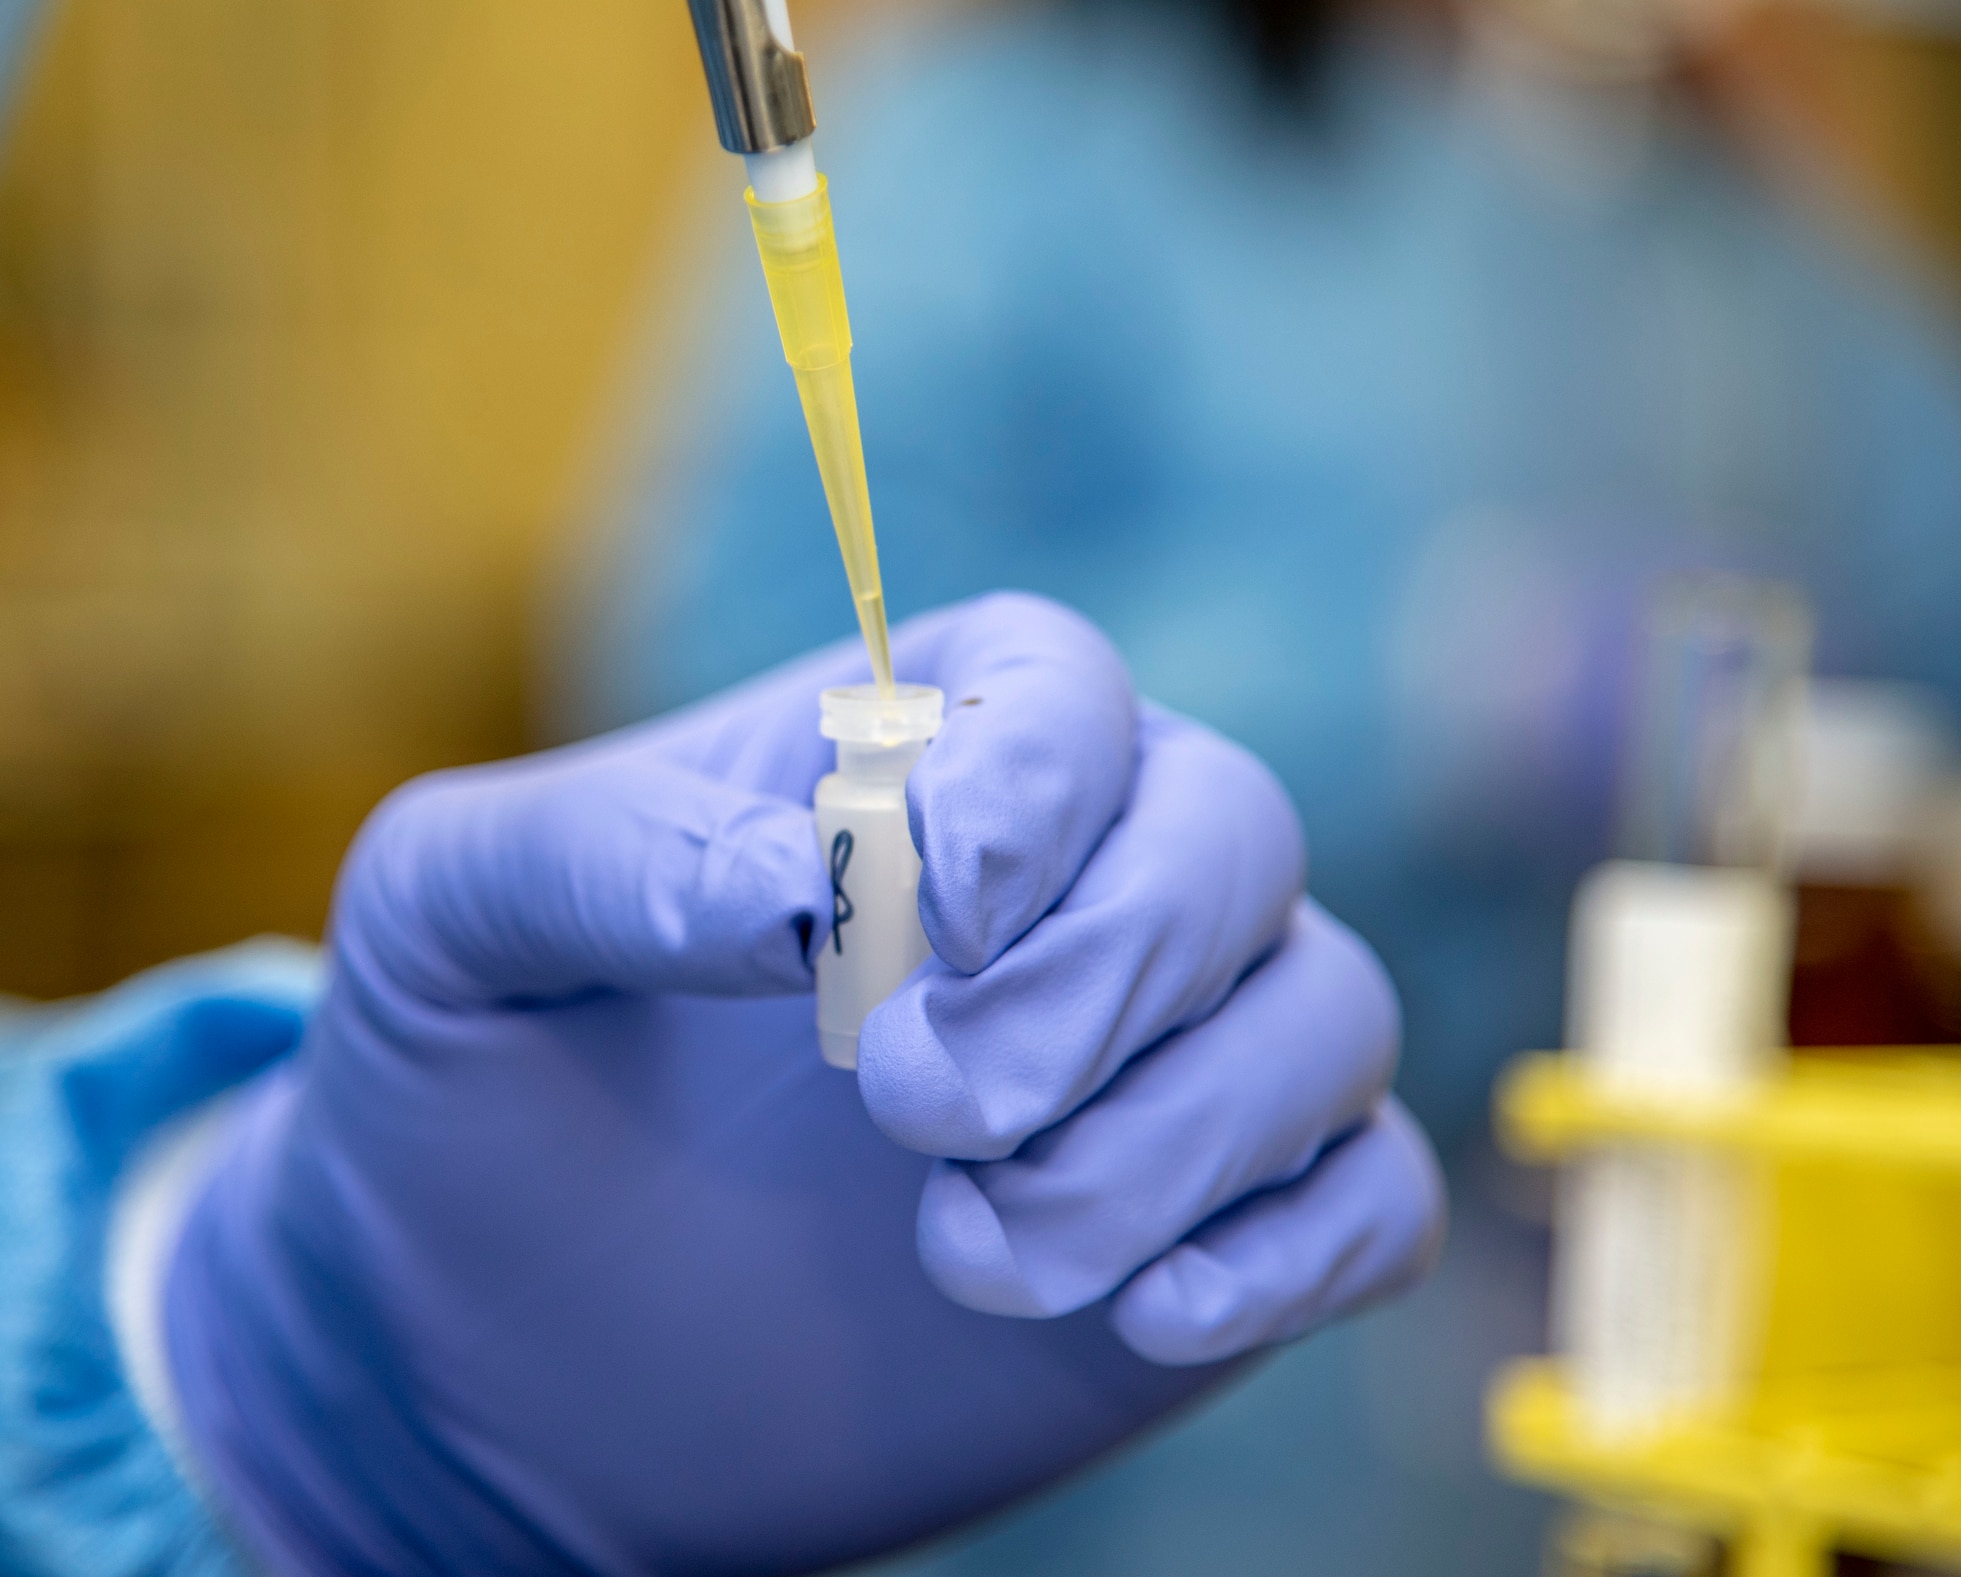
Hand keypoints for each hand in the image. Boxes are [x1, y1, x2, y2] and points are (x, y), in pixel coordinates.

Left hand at [167, 592, 1442, 1573]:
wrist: (508, 1355)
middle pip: (1231, 836)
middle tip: (911, 1108)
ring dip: (1171, 1140)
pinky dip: (1296, 1247)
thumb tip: (800, 887)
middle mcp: (1065, 885)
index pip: (1066, 689)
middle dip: (1099, 980)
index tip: (916, 922)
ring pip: (1323, 1014)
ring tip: (962, 1253)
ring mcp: (1154, 1056)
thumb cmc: (479, 1100)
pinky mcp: (1212, 1220)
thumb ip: (596, 853)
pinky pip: (1369, 1196)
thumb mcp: (448, 934)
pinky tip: (1142, 1318)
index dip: (1033, 790)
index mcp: (903, 760)